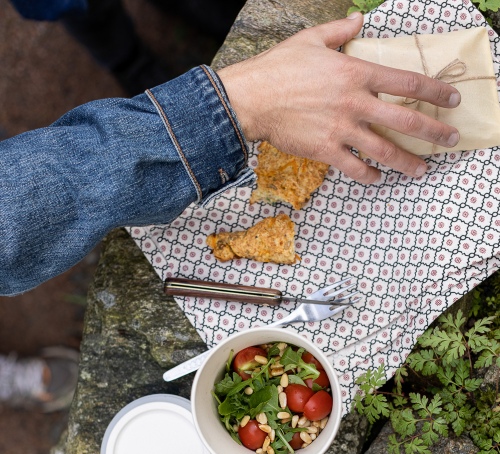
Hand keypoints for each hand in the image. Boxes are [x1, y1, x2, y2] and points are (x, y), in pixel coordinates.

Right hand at [218, 13, 460, 183]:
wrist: (252, 98)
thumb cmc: (279, 68)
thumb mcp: (311, 40)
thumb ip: (340, 31)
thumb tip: (358, 19)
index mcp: (356, 73)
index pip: (408, 82)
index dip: (435, 92)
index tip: (452, 100)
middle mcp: (356, 103)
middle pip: (406, 120)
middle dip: (434, 132)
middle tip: (450, 140)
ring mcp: (342, 129)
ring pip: (385, 151)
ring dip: (408, 163)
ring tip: (422, 170)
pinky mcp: (326, 150)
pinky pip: (355, 167)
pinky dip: (369, 175)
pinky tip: (378, 177)